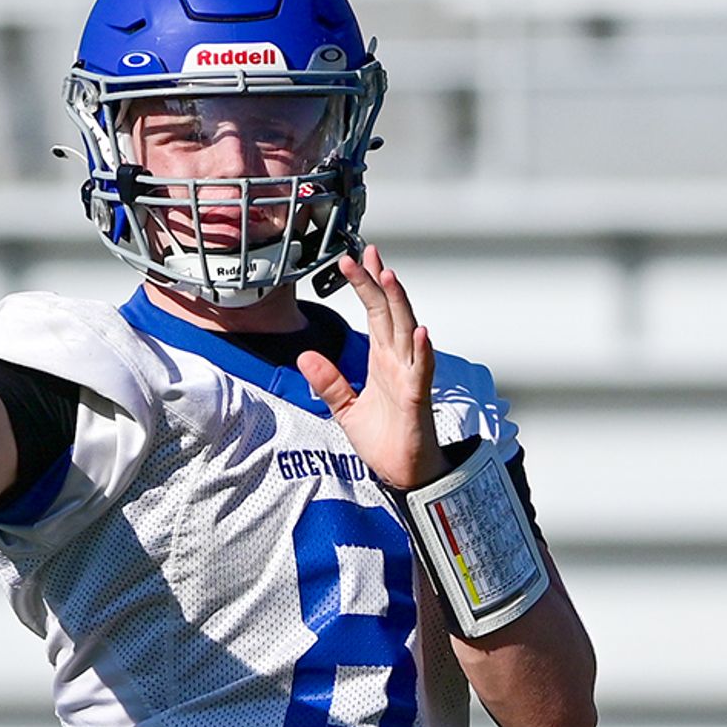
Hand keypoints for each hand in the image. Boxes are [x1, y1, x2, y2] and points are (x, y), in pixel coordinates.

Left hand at [297, 246, 439, 492]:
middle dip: (378, 282)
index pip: (375, 313)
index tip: (355, 258)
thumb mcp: (346, 409)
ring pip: (407, 332)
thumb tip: (304, 356)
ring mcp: (410, 376)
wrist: (405, 473)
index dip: (366, 285)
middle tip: (365, 252)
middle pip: (390, 312)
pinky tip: (419, 331)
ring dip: (400, 304)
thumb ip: (328, 382)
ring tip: (389, 277)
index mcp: (382, 359)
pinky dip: (422, 350)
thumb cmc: (385, 441)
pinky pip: (421, 370)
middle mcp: (398, 361)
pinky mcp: (417, 398)